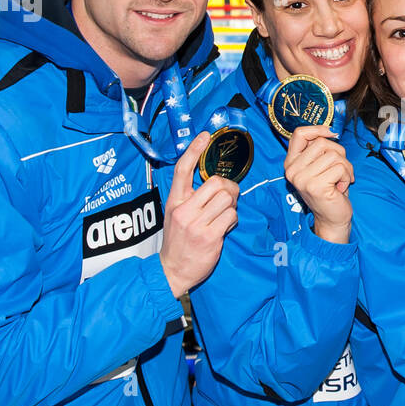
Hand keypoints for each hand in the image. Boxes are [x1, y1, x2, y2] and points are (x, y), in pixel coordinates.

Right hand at [159, 131, 239, 297]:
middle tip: (229, 197)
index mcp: (174, 201)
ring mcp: (196, 223)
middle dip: (229, 188)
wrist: (172, 270)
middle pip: (216, 183)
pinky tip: (224, 227)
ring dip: (232, 206)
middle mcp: (184, 209)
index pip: (183, 169)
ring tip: (224, 215)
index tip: (205, 136)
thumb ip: (190, 198)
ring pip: (227, 198)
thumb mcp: (176, 215)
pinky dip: (232, 220)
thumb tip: (213, 182)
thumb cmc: (178, 241)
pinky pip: (231, 216)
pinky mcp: (210, 236)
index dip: (194, 150)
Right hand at [284, 125, 353, 243]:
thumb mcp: (320, 166)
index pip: (298, 134)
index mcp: (291, 163)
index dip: (317, 129)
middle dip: (339, 153)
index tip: (331, 133)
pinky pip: (340, 168)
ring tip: (341, 180)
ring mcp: (302, 179)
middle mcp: (292, 170)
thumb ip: (319, 150)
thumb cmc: (330, 190)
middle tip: (341, 170)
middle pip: (321, 143)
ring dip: (345, 167)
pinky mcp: (316, 186)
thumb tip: (329, 131)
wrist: (332, 218)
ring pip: (333, 155)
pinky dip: (347, 177)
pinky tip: (340, 188)